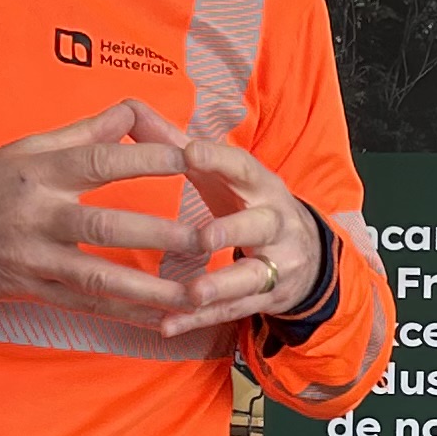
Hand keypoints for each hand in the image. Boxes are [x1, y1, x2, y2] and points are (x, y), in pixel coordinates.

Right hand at [0, 101, 209, 329]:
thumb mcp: (29, 147)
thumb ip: (84, 133)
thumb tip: (133, 111)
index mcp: (42, 172)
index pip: (101, 162)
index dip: (147, 159)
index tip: (191, 157)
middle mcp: (40, 216)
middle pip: (105, 225)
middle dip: (160, 234)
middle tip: (207, 237)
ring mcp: (37, 258)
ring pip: (99, 277)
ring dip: (150, 289)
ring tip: (195, 295)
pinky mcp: (34, 290)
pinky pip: (86, 306)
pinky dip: (125, 314)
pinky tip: (162, 320)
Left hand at [160, 131, 324, 338]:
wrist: (306, 254)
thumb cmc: (247, 204)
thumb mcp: (221, 174)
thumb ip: (175, 143)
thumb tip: (130, 109)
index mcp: (261, 185)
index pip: (243, 167)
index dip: (219, 159)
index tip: (190, 150)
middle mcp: (275, 223)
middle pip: (259, 226)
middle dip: (233, 231)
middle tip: (204, 237)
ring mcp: (276, 263)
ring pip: (250, 277)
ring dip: (220, 286)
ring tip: (192, 294)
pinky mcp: (266, 297)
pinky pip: (232, 312)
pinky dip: (199, 321)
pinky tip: (168, 326)